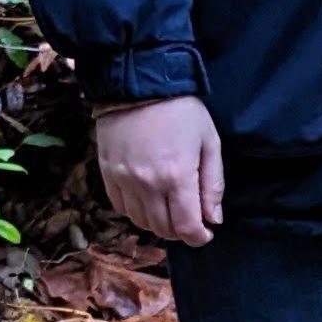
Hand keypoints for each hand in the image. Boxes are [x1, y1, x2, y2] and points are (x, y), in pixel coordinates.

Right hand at [93, 94, 223, 246]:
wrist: (139, 83)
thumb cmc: (181, 110)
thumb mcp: (209, 142)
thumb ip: (213, 184)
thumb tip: (213, 219)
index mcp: (177, 176)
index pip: (186, 227)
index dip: (198, 238)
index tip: (205, 234)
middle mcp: (147, 183)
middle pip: (163, 229)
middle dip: (181, 232)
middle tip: (190, 221)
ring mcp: (124, 179)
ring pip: (140, 222)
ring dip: (158, 224)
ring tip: (170, 211)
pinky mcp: (107, 172)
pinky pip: (120, 207)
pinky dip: (136, 212)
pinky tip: (148, 201)